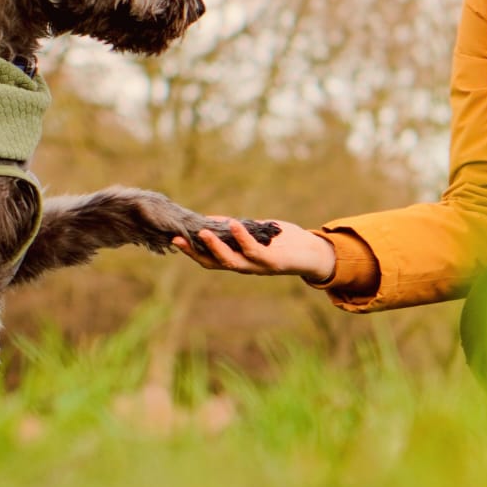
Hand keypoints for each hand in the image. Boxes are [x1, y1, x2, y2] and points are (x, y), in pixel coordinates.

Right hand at [172, 217, 336, 281]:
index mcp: (238, 259)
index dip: (191, 251)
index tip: (174, 238)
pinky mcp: (272, 263)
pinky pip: (253, 250)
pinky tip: (234, 224)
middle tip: (178, 239)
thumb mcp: (255, 232)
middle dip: (195, 252)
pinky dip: (242, 238)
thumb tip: (213, 220)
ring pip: (231, 261)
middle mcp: (244, 266)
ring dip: (216, 247)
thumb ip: (236, 228)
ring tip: (203, 232)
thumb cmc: (282, 241)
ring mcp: (257, 266)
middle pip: (213, 263)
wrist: (312, 253)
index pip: (209, 258)